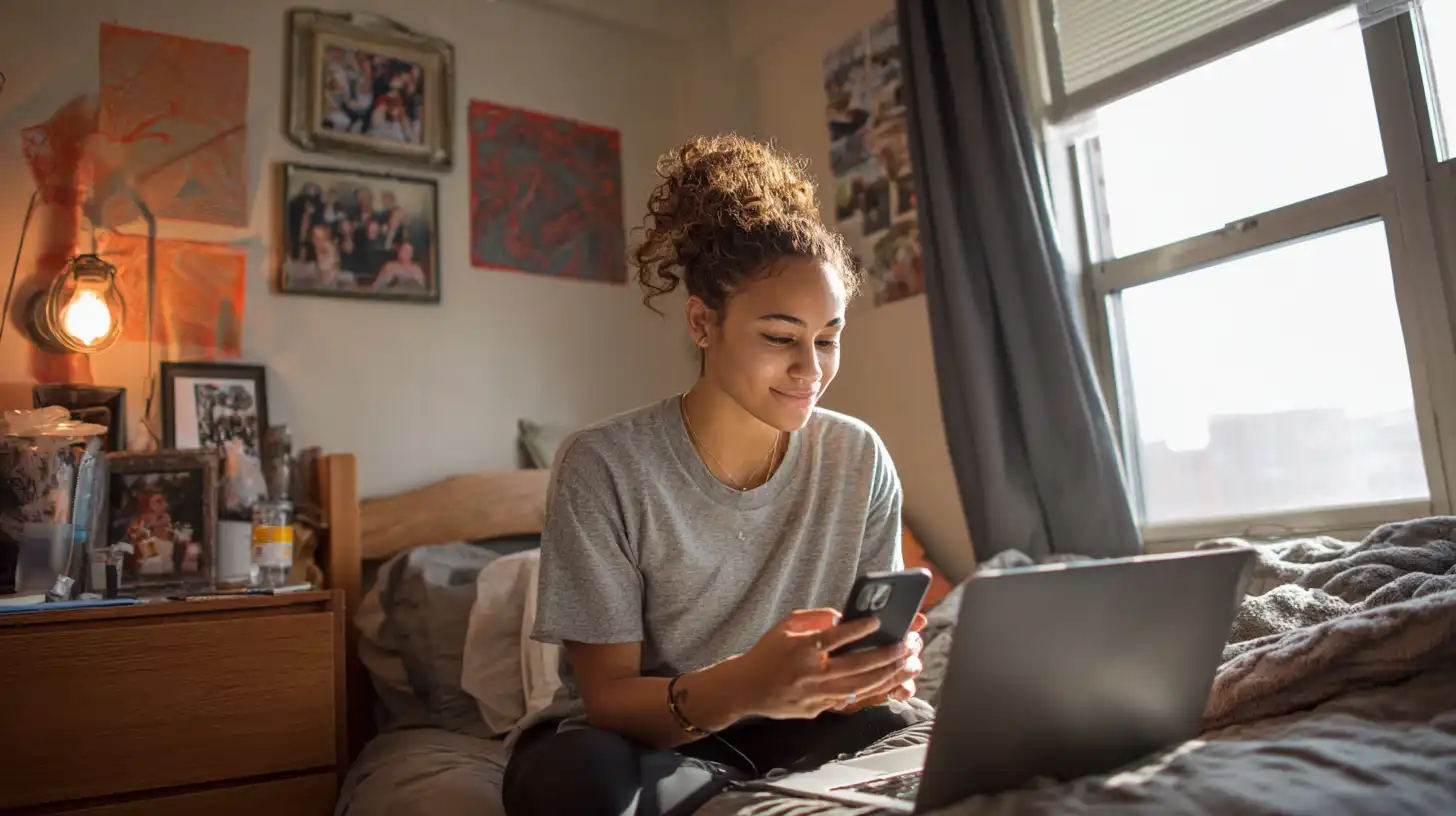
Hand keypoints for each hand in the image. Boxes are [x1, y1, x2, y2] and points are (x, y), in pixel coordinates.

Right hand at [734, 609, 912, 719]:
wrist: (746, 688)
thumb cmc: (767, 653)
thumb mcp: (785, 626)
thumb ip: (814, 617)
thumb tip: (843, 616)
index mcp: (802, 649)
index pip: (836, 637)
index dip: (859, 629)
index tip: (878, 621)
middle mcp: (810, 673)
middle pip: (856, 665)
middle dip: (885, 655)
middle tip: (906, 645)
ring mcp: (815, 694)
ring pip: (859, 686)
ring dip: (886, 675)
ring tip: (906, 664)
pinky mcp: (817, 709)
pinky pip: (849, 699)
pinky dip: (871, 690)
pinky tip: (888, 681)